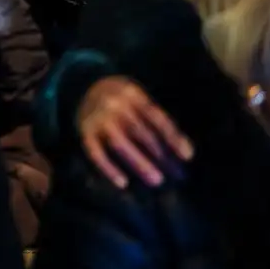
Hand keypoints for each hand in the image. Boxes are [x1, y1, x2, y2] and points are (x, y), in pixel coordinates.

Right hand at [78, 77, 192, 189]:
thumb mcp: (138, 97)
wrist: (82, 85)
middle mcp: (114, 104)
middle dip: (158, 154)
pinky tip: (122, 183)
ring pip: (119, 143)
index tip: (187, 156)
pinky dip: (108, 168)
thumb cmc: (121, 97)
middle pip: (139, 131)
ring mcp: (97, 118)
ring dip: (138, 162)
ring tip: (156, 180)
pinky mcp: (84, 132)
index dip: (172, 136)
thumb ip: (156, 118)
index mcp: (132, 93)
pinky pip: (95, 152)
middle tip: (175, 175)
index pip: (156, 116)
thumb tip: (185, 150)